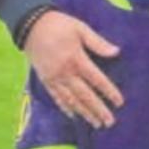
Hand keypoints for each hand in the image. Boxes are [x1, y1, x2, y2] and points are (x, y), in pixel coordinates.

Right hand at [26, 11, 121, 128]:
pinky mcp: (44, 79)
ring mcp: (53, 77)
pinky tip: (73, 115)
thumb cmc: (58, 25)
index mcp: (76, 59)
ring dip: (84, 113)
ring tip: (96, 124)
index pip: (96, 80)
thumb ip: (98, 43)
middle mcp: (65, 72)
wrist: (29, 25)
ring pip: (71, 100)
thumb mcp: (80, 29)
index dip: (108, 92)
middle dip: (98, 110)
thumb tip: (116, 52)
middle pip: (84, 95)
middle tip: (110, 122)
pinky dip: (65, 107)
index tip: (119, 102)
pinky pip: (56, 96)